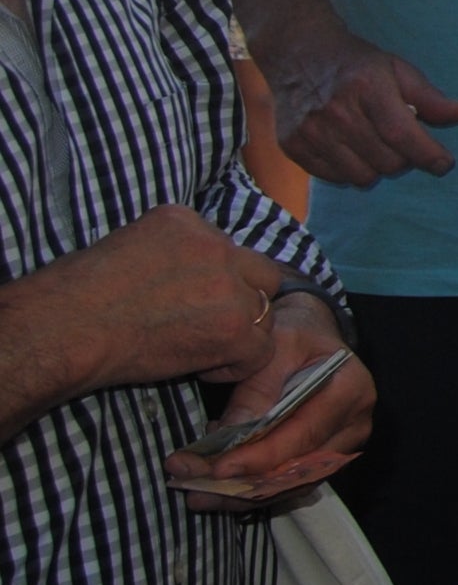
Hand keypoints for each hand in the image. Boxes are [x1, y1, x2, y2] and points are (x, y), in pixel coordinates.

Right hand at [0, 206, 298, 400]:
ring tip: (198, 347)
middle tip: (211, 324)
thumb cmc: (79, 296)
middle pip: (260, 272)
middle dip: (243, 299)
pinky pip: (260, 348)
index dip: (217, 279)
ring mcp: (228, 284)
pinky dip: (236, 364)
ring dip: (239, 332)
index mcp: (185, 219)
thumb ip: (173, 253)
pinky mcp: (233, 326)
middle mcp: (214, 244)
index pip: (227, 248)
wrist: (66, 327)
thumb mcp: (129, 247)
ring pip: (264, 311)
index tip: (192, 301)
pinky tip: (201, 365)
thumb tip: (191, 275)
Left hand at [165, 293, 374, 509]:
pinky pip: (291, 483)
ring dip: (245, 494)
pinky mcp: (327, 457)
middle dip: (242, 483)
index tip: (215, 469)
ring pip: (293, 484)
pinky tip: (219, 490)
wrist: (313, 332)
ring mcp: (344, 445)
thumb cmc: (294, 333)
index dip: (259, 458)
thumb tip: (230, 433)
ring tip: (198, 496)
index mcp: (350, 391)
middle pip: (298, 469)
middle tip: (193, 488)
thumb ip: (257, 389)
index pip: (302, 436)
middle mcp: (355, 425)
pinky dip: (254, 490)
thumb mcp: (275, 346)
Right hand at [260, 22, 457, 184]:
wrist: (298, 53)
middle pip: (386, 161)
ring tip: (378, 147)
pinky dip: (350, 171)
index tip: (445, 163)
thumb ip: (428, 96)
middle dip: (405, 159)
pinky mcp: (293, 146)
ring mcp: (311, 131)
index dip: (428, 154)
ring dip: (379, 168)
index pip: (402, 134)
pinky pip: (335, 178)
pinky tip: (353, 150)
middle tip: (404, 144)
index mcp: (367, 88)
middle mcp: (336, 112)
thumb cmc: (355, 63)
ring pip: (362, 176)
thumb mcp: (397, 69)